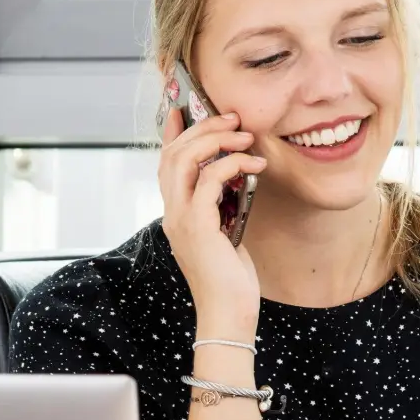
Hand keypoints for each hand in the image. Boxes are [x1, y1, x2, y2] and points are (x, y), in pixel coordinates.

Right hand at [158, 103, 265, 339]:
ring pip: (184, 160)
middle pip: (172, 153)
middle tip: (232, 118)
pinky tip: (254, 165)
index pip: (166, 163)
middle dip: (202, 128)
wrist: (229, 313)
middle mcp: (172, 213)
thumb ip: (223, 206)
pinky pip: (208, 180)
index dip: (172, 132)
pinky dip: (231, 165)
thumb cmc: (231, 279)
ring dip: (215, 140)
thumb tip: (238, 176)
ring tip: (244, 136)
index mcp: (176, 214)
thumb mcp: (226, 233)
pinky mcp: (198, 226)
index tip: (182, 106)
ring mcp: (181, 219)